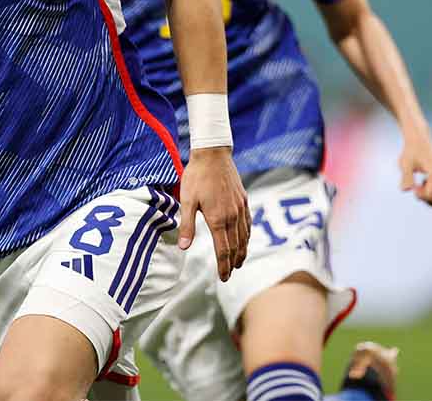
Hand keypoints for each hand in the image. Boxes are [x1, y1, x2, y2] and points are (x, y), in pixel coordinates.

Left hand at [179, 147, 250, 280]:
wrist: (213, 154)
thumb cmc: (197, 176)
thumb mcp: (187, 201)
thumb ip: (187, 225)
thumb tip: (183, 247)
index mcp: (218, 219)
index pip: (223, 250)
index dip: (223, 266)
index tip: (223, 278)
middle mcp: (232, 216)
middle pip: (236, 246)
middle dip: (233, 263)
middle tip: (229, 275)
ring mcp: (240, 208)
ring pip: (244, 236)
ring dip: (242, 251)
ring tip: (239, 262)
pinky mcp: (243, 199)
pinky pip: (248, 222)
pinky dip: (247, 235)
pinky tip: (245, 238)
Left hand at [398, 132, 431, 205]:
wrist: (420, 143)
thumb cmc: (411, 154)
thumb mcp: (405, 164)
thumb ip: (405, 177)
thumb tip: (405, 190)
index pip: (431, 196)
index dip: (419, 196)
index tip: (414, 187)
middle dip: (425, 198)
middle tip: (417, 187)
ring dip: (431, 199)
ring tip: (423, 186)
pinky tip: (429, 185)